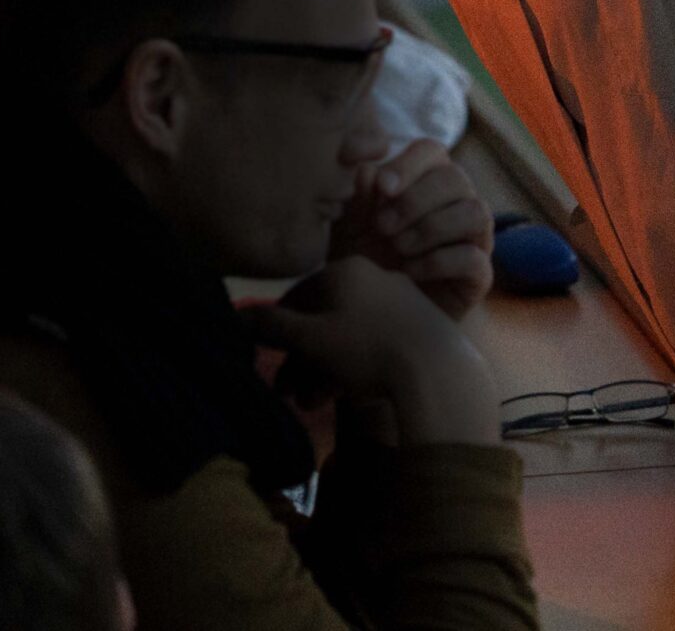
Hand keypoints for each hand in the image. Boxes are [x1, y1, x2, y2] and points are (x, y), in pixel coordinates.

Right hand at [241, 256, 496, 445]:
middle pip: (324, 319)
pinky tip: (345, 394)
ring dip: (324, 370)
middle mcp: (373, 277)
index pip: (298, 295)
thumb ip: (271, 326)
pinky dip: (355, 367)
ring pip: (349, 336)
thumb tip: (236, 314)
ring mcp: (400, 302)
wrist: (437, 371)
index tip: (269, 359)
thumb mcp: (310, 339)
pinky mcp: (420, 328)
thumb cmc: (365, 347)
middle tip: (288, 393)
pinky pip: (375, 343)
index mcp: (345, 270)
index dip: (277, 329)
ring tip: (312, 404)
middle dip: (301, 359)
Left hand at [333, 139, 492, 318]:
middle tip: (382, 226)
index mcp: (428, 179)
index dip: (409, 164)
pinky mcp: (479, 275)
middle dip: (416, 200)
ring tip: (398, 247)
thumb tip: (368, 170)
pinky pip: (474, 258)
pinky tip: (409, 270)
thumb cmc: (366, 255)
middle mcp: (458, 202)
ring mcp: (475, 238)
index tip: (382, 187)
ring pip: (475, 212)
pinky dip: (438, 261)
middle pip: (456, 179)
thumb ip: (358, 196)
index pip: (432, 151)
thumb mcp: (352, 224)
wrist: (376, 311)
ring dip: (431, 228)